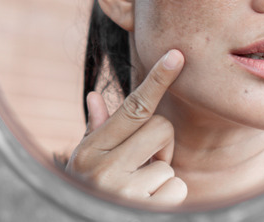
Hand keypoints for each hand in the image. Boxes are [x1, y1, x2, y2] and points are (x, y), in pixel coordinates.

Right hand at [66, 49, 187, 204]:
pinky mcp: (143, 211)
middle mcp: (103, 168)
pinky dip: (169, 197)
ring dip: (161, 177)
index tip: (177, 56)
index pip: (134, 107)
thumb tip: (94, 96)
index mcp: (91, 150)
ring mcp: (123, 192)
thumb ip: (97, 131)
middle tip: (143, 163)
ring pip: (170, 164)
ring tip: (140, 190)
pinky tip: (149, 205)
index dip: (158, 80)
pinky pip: (177, 189)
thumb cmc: (90, 191)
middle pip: (161, 129)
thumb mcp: (86, 162)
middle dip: (160, 145)